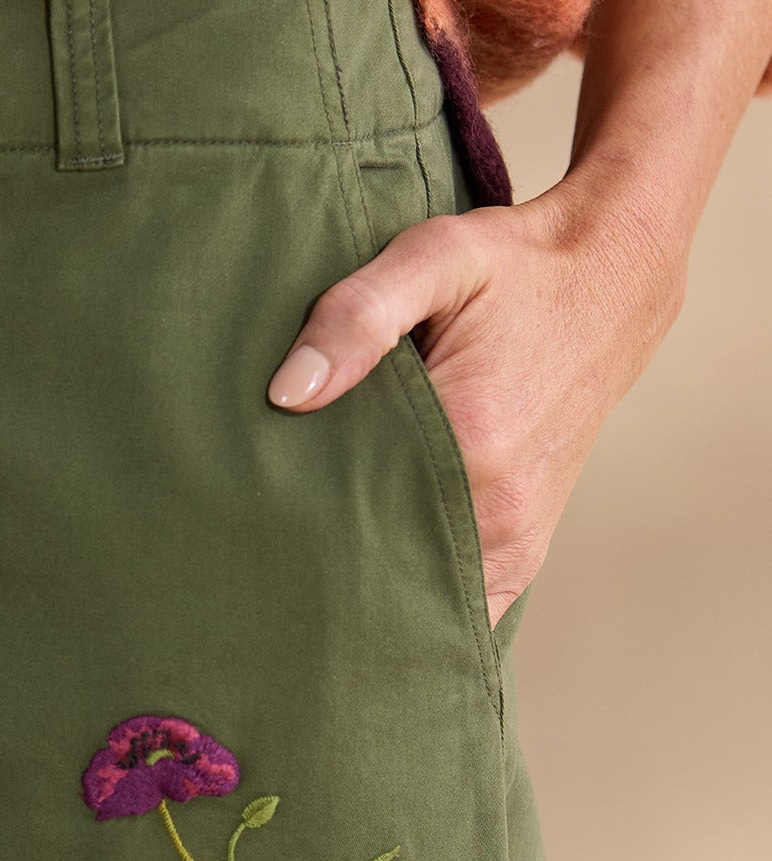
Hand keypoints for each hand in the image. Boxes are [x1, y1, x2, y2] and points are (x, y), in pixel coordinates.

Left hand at [265, 171, 684, 628]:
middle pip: (382, 574)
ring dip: (365, 592)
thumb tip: (288, 393)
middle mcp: (501, 508)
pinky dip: (413, 600)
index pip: (353, 525)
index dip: (294, 535)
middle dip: (320, 576)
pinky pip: (461, 602)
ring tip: (301, 576)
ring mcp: (519, 538)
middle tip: (257, 561)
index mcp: (473, 445)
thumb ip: (356, 317)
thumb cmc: (513, 267)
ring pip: (420, 597)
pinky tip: (364, 587)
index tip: (246, 536)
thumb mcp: (432, 258)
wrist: (613, 278)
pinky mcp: (525, 546)